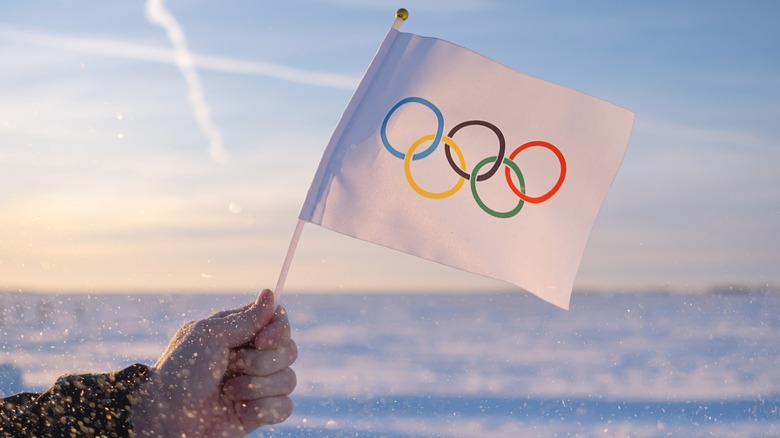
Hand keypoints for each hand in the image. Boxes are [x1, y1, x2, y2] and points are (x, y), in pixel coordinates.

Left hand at [132, 289, 296, 436]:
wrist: (167, 418)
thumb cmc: (181, 372)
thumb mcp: (210, 336)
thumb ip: (246, 319)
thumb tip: (271, 294)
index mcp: (240, 334)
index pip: (278, 322)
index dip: (278, 331)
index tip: (261, 341)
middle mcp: (252, 357)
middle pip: (289, 350)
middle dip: (261, 362)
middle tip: (232, 366)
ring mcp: (257, 385)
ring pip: (288, 379)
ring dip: (257, 386)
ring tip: (228, 392)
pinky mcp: (259, 412)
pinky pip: (284, 407)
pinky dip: (263, 408)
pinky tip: (240, 411)